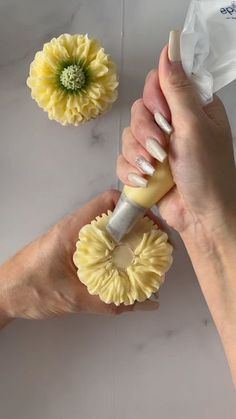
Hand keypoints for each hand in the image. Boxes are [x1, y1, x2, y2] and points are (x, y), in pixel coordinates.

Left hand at [0, 190, 158, 325]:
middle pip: (114, 215)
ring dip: (127, 240)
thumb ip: (108, 302)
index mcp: (74, 228)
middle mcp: (75, 228)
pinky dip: (115, 252)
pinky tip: (125, 269)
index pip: (109, 201)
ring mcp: (73, 238)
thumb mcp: (72, 298)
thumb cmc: (29, 289)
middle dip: (138, 227)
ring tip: (146, 258)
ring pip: (108, 230)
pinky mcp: (72, 250)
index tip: (153, 225)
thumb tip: (143, 305)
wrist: (3, 294)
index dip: (134, 208)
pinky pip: (100, 243)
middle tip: (156, 246)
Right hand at [117, 45, 235, 236]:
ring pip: (128, 135)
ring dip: (137, 154)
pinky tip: (144, 181)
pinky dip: (130, 171)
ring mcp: (157, 146)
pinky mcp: (145, 167)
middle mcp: (174, 123)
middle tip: (161, 149)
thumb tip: (171, 44)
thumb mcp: (194, 126)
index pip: (160, 83)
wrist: (201, 218)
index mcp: (193, 107)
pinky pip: (123, 159)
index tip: (166, 118)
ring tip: (154, 170)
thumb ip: (177, 88)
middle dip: (146, 132)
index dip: (156, 99)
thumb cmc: (207, 173)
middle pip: (139, 109)